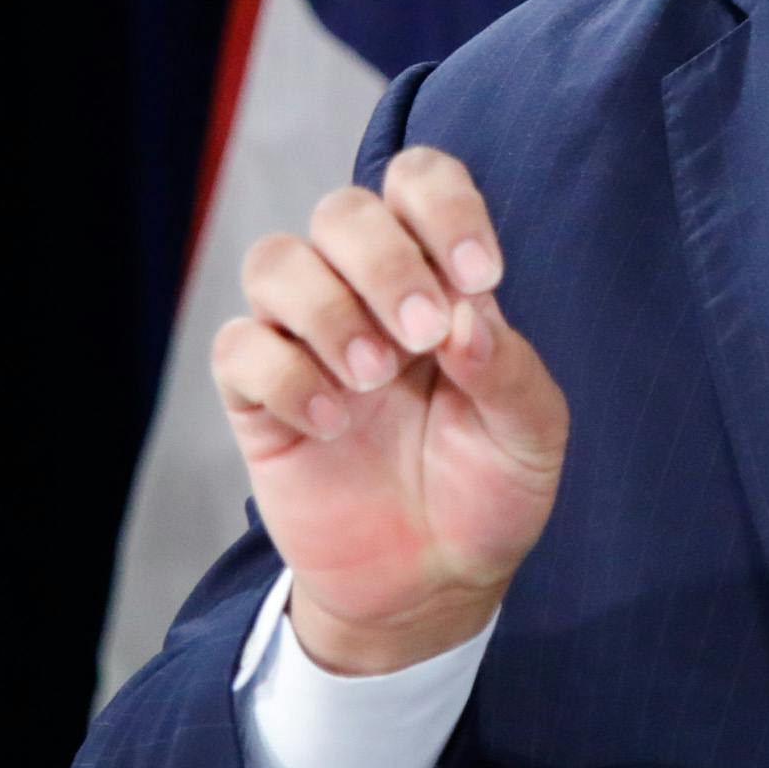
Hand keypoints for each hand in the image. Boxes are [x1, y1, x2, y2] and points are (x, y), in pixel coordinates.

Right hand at [209, 147, 566, 672]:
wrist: (431, 585)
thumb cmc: (487, 490)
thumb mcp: (530, 434)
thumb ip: (508, 369)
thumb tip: (465, 316)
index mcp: (437, 277)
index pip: (420, 182)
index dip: (444, 207)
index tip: (480, 278)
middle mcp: (365, 292)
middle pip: (341, 210)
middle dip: (383, 261)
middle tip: (423, 336)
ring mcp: (306, 341)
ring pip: (276, 261)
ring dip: (327, 311)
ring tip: (373, 379)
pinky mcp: (258, 398)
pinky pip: (238, 347)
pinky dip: (286, 376)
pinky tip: (333, 426)